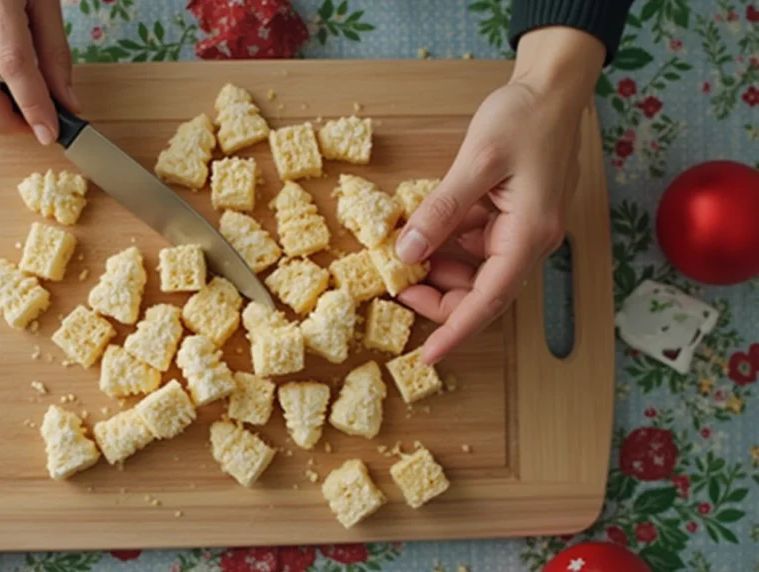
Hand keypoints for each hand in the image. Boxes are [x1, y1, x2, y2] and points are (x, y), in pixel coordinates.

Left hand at [395, 27, 605, 364]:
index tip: (427, 356)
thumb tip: (407, 251)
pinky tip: (422, 233)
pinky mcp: (512, 215)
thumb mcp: (477, 162)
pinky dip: (448, 244)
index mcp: (529, 235)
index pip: (489, 300)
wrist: (553, 87)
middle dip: (440, 299)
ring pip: (476, 270)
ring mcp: (522, 229)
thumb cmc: (525, 117)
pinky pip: (476, 244)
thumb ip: (441, 210)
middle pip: (482, 292)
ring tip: (402, 259)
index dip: (455, 330)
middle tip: (396, 288)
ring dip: (441, 270)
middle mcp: (530, 240)